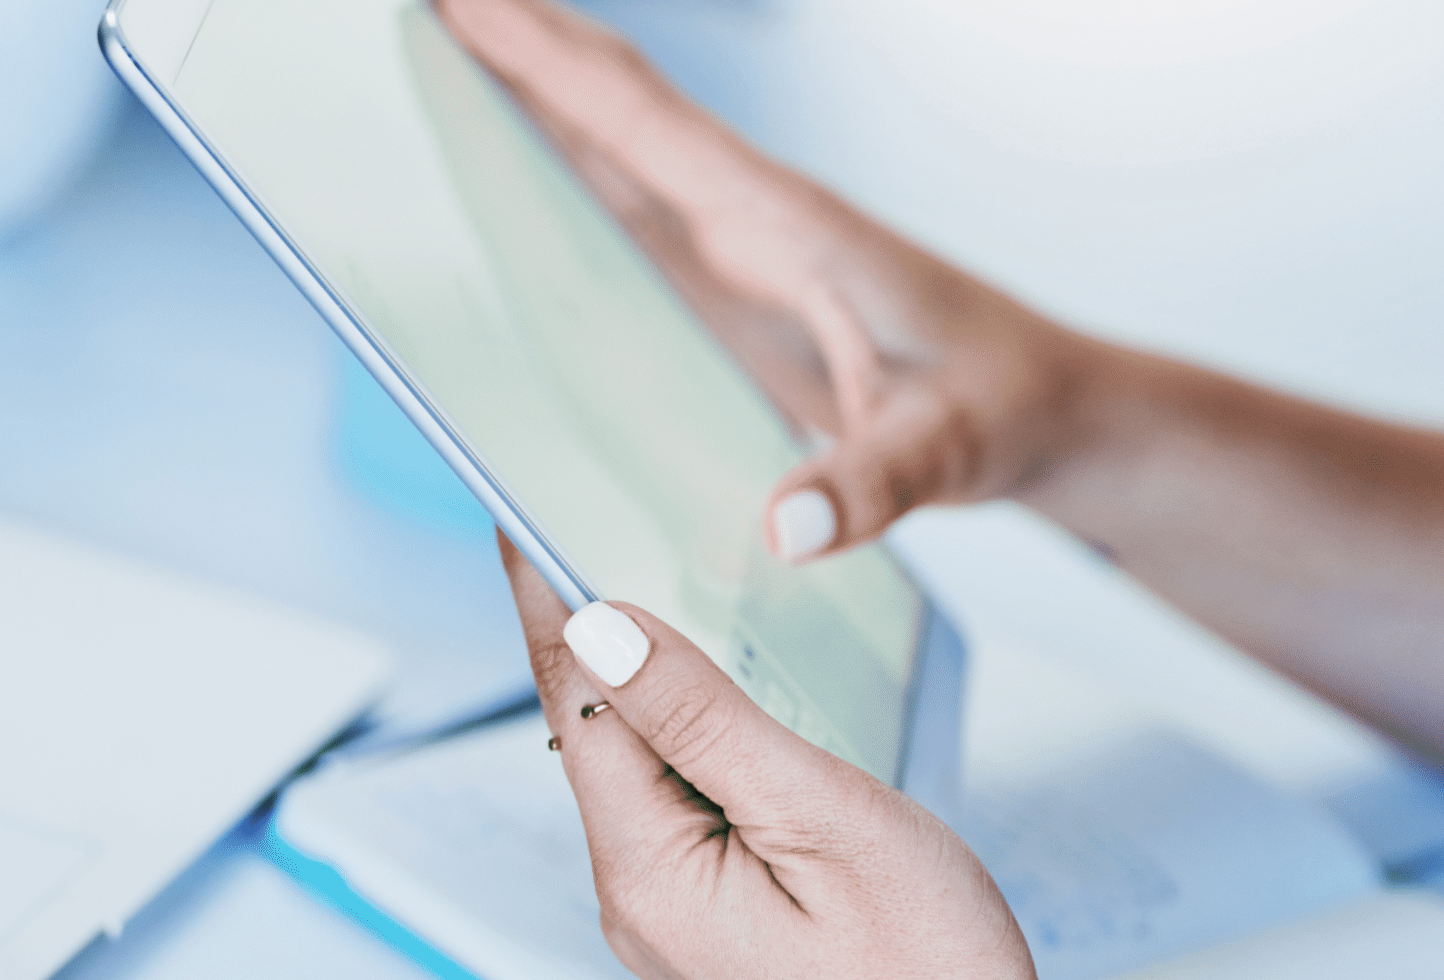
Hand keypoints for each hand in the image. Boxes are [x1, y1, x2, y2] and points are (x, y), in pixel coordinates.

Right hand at [427, 0, 1130, 560]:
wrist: (1045, 406)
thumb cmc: (1004, 407)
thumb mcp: (949, 451)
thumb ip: (871, 485)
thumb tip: (781, 530)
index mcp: (784, 223)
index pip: (646, 121)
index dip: (545, 60)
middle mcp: (744, 214)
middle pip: (607, 101)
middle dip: (507, 35)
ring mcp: (728, 244)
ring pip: (605, 142)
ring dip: (515, 87)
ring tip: (415, 33)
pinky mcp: (721, 282)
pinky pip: (618, 203)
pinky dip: (547, 159)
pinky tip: (490, 156)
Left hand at [501, 532, 1033, 979]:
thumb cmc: (929, 978)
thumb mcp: (824, 822)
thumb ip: (708, 721)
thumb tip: (606, 631)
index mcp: (650, 872)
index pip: (573, 699)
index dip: (546, 596)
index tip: (514, 510)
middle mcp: (640, 898)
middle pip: (591, 729)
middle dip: (589, 626)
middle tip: (579, 516)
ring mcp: (673, 916)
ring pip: (635, 764)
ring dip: (641, 678)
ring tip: (640, 579)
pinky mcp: (714, 922)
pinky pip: (676, 804)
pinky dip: (685, 733)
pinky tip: (709, 692)